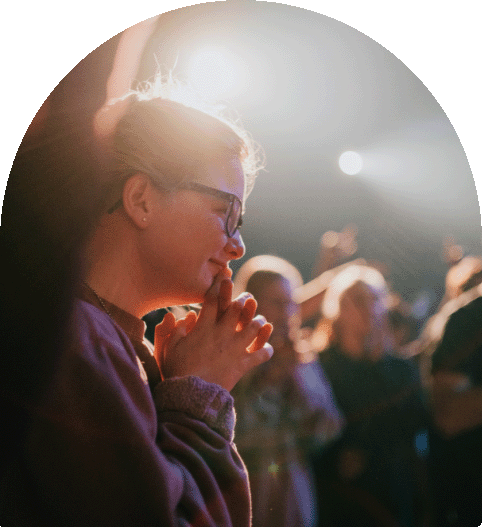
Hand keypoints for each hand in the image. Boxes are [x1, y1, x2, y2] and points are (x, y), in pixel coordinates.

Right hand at [154, 273, 272, 390]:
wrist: (191, 395)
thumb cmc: (177, 371)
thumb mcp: (169, 348)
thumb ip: (175, 330)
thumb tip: (180, 316)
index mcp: (204, 327)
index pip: (213, 300)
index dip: (220, 286)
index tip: (225, 277)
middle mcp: (222, 333)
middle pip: (238, 309)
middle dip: (244, 300)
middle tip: (248, 298)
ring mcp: (235, 348)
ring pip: (254, 328)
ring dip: (259, 323)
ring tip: (261, 321)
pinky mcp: (243, 364)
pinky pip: (260, 354)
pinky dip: (266, 350)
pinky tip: (267, 348)